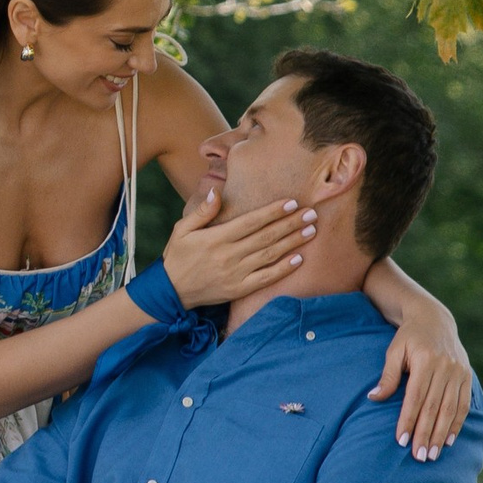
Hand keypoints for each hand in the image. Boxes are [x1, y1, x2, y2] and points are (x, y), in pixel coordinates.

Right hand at [157, 182, 315, 309]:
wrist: (171, 291)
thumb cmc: (178, 256)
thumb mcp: (181, 229)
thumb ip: (201, 211)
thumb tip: (216, 191)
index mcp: (216, 238)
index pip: (250, 222)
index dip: (272, 212)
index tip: (291, 202)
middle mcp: (229, 255)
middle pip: (266, 236)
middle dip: (290, 223)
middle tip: (311, 213)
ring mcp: (236, 274)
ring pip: (270, 255)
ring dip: (292, 242)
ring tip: (311, 230)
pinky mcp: (239, 289)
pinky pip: (266, 278)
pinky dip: (283, 269)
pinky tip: (299, 259)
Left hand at [372, 306, 473, 458]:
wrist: (434, 319)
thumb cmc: (408, 337)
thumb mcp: (394, 350)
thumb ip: (388, 376)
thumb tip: (373, 398)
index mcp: (426, 360)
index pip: (416, 398)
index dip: (408, 420)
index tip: (401, 441)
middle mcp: (445, 367)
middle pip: (434, 408)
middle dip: (426, 434)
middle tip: (419, 457)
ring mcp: (459, 372)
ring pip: (450, 409)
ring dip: (442, 434)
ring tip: (433, 454)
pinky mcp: (467, 376)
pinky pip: (463, 404)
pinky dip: (457, 424)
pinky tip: (449, 440)